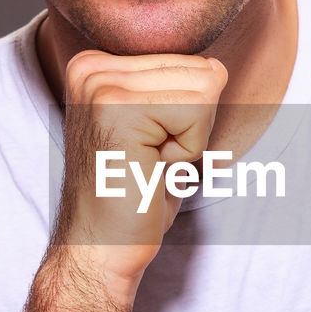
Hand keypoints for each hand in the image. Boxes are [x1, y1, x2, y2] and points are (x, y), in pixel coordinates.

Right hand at [53, 50, 227, 290]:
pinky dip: (188, 151)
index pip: (192, 62)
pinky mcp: (117, 107)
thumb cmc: (134, 198)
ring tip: (147, 165)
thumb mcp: (158, 131)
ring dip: (190, 139)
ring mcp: (101, 83)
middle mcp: (92, 66)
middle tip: (148, 162)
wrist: (100, 249)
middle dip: (193, 126)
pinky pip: (197, 113)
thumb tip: (218, 67)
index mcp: (97, 65)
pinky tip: (149, 171)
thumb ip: (179, 90)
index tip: (148, 149)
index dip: (188, 117)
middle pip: (202, 70)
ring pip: (205, 88)